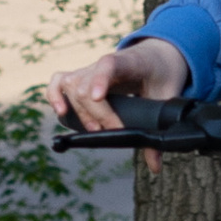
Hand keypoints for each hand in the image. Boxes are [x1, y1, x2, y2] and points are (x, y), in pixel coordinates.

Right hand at [49, 36, 190, 132]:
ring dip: (78, 111)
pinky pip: (58, 82)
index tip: (99, 97)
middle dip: (96, 114)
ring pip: (71, 85)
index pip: (109, 65)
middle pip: (86, 85)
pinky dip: (54, 96)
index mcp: (128, 63)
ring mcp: (89, 70)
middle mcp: (103, 64)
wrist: (155, 55)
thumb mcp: (165, 96)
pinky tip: (61, 114)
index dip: (100, 79)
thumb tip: (154, 165)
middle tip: (112, 131)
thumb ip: (159, 127)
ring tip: (94, 129)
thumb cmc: (160, 73)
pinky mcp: (81, 76)